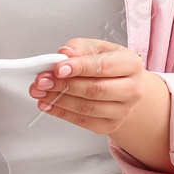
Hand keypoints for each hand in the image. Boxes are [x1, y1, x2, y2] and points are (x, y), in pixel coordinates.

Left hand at [31, 38, 150, 135]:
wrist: (124, 87)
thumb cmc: (110, 65)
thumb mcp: (98, 48)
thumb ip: (80, 48)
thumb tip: (66, 52)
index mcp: (131, 64)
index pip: (103, 66)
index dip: (78, 67)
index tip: (57, 68)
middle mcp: (132, 89)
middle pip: (95, 89)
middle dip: (64, 84)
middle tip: (43, 80)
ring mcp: (123, 110)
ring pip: (87, 107)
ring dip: (58, 99)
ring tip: (40, 92)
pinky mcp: (110, 125)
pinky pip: (82, 121)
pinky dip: (61, 113)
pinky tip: (48, 104)